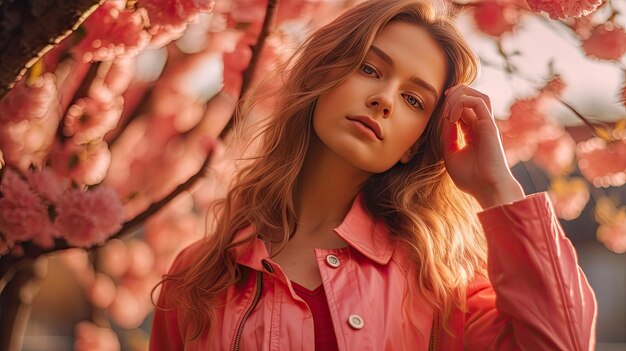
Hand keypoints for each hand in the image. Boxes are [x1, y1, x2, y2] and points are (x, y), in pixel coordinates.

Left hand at [441, 84, 524, 208]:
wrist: (487, 189)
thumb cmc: (471, 178)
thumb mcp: (451, 154)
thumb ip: (448, 136)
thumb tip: (444, 119)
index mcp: (473, 132)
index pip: (462, 108)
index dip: (449, 106)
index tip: (440, 116)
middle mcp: (482, 125)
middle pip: (471, 96)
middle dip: (454, 94)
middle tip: (443, 103)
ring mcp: (486, 124)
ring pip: (476, 95)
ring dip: (459, 95)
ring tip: (448, 109)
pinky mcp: (489, 124)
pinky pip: (477, 102)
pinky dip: (461, 103)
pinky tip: (452, 118)